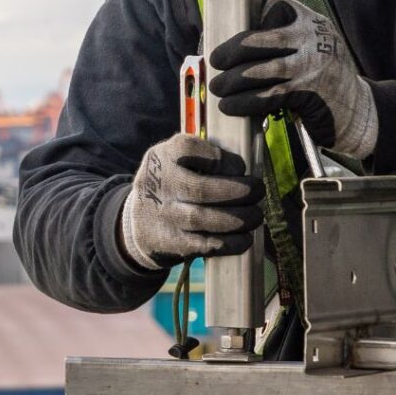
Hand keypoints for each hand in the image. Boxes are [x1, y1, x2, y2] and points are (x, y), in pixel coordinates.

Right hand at [119, 134, 263, 270]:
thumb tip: (245, 168)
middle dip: (238, 191)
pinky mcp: (172, 243)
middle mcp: (160, 184)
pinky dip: (230, 242)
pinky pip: (205, 244)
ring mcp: (165, 215)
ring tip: (256, 215)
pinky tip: (245, 238)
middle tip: (258, 191)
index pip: (189, 149)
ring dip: (239, 218)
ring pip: (204, 218)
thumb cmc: (170, 184)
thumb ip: (201, 156)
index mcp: (163, 156)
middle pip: (201, 188)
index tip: (240, 166)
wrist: (137, 222)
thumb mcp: (173, 160)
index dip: (221, 159)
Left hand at [209, 0, 377, 159]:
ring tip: (218, 87)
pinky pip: (270, 96)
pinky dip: (246, 101)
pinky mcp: (311, 95)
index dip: (246, 16)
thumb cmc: (323, 78)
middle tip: (215, 60)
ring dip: (234, 80)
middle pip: (263, 38)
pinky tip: (231, 105)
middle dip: (233, 50)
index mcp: (310, 21)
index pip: (274, 5)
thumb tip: (230, 41)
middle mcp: (314, 39)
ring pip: (263, 69)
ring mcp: (314, 66)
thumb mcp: (310, 47)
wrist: (362, 112)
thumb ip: (282, 38)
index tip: (223, 27)